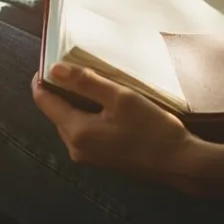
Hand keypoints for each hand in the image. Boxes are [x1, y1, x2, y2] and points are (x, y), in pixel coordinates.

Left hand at [31, 64, 203, 189]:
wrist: (180, 164)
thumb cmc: (153, 130)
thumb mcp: (121, 98)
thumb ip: (86, 82)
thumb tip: (55, 69)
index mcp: (76, 132)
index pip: (43, 101)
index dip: (43, 78)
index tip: (53, 60)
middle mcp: (76, 148)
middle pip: (56, 111)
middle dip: (63, 89)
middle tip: (82, 68)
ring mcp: (88, 156)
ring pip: (71, 121)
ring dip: (78, 102)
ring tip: (100, 85)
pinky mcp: (100, 158)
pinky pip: (84, 131)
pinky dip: (90, 115)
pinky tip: (110, 106)